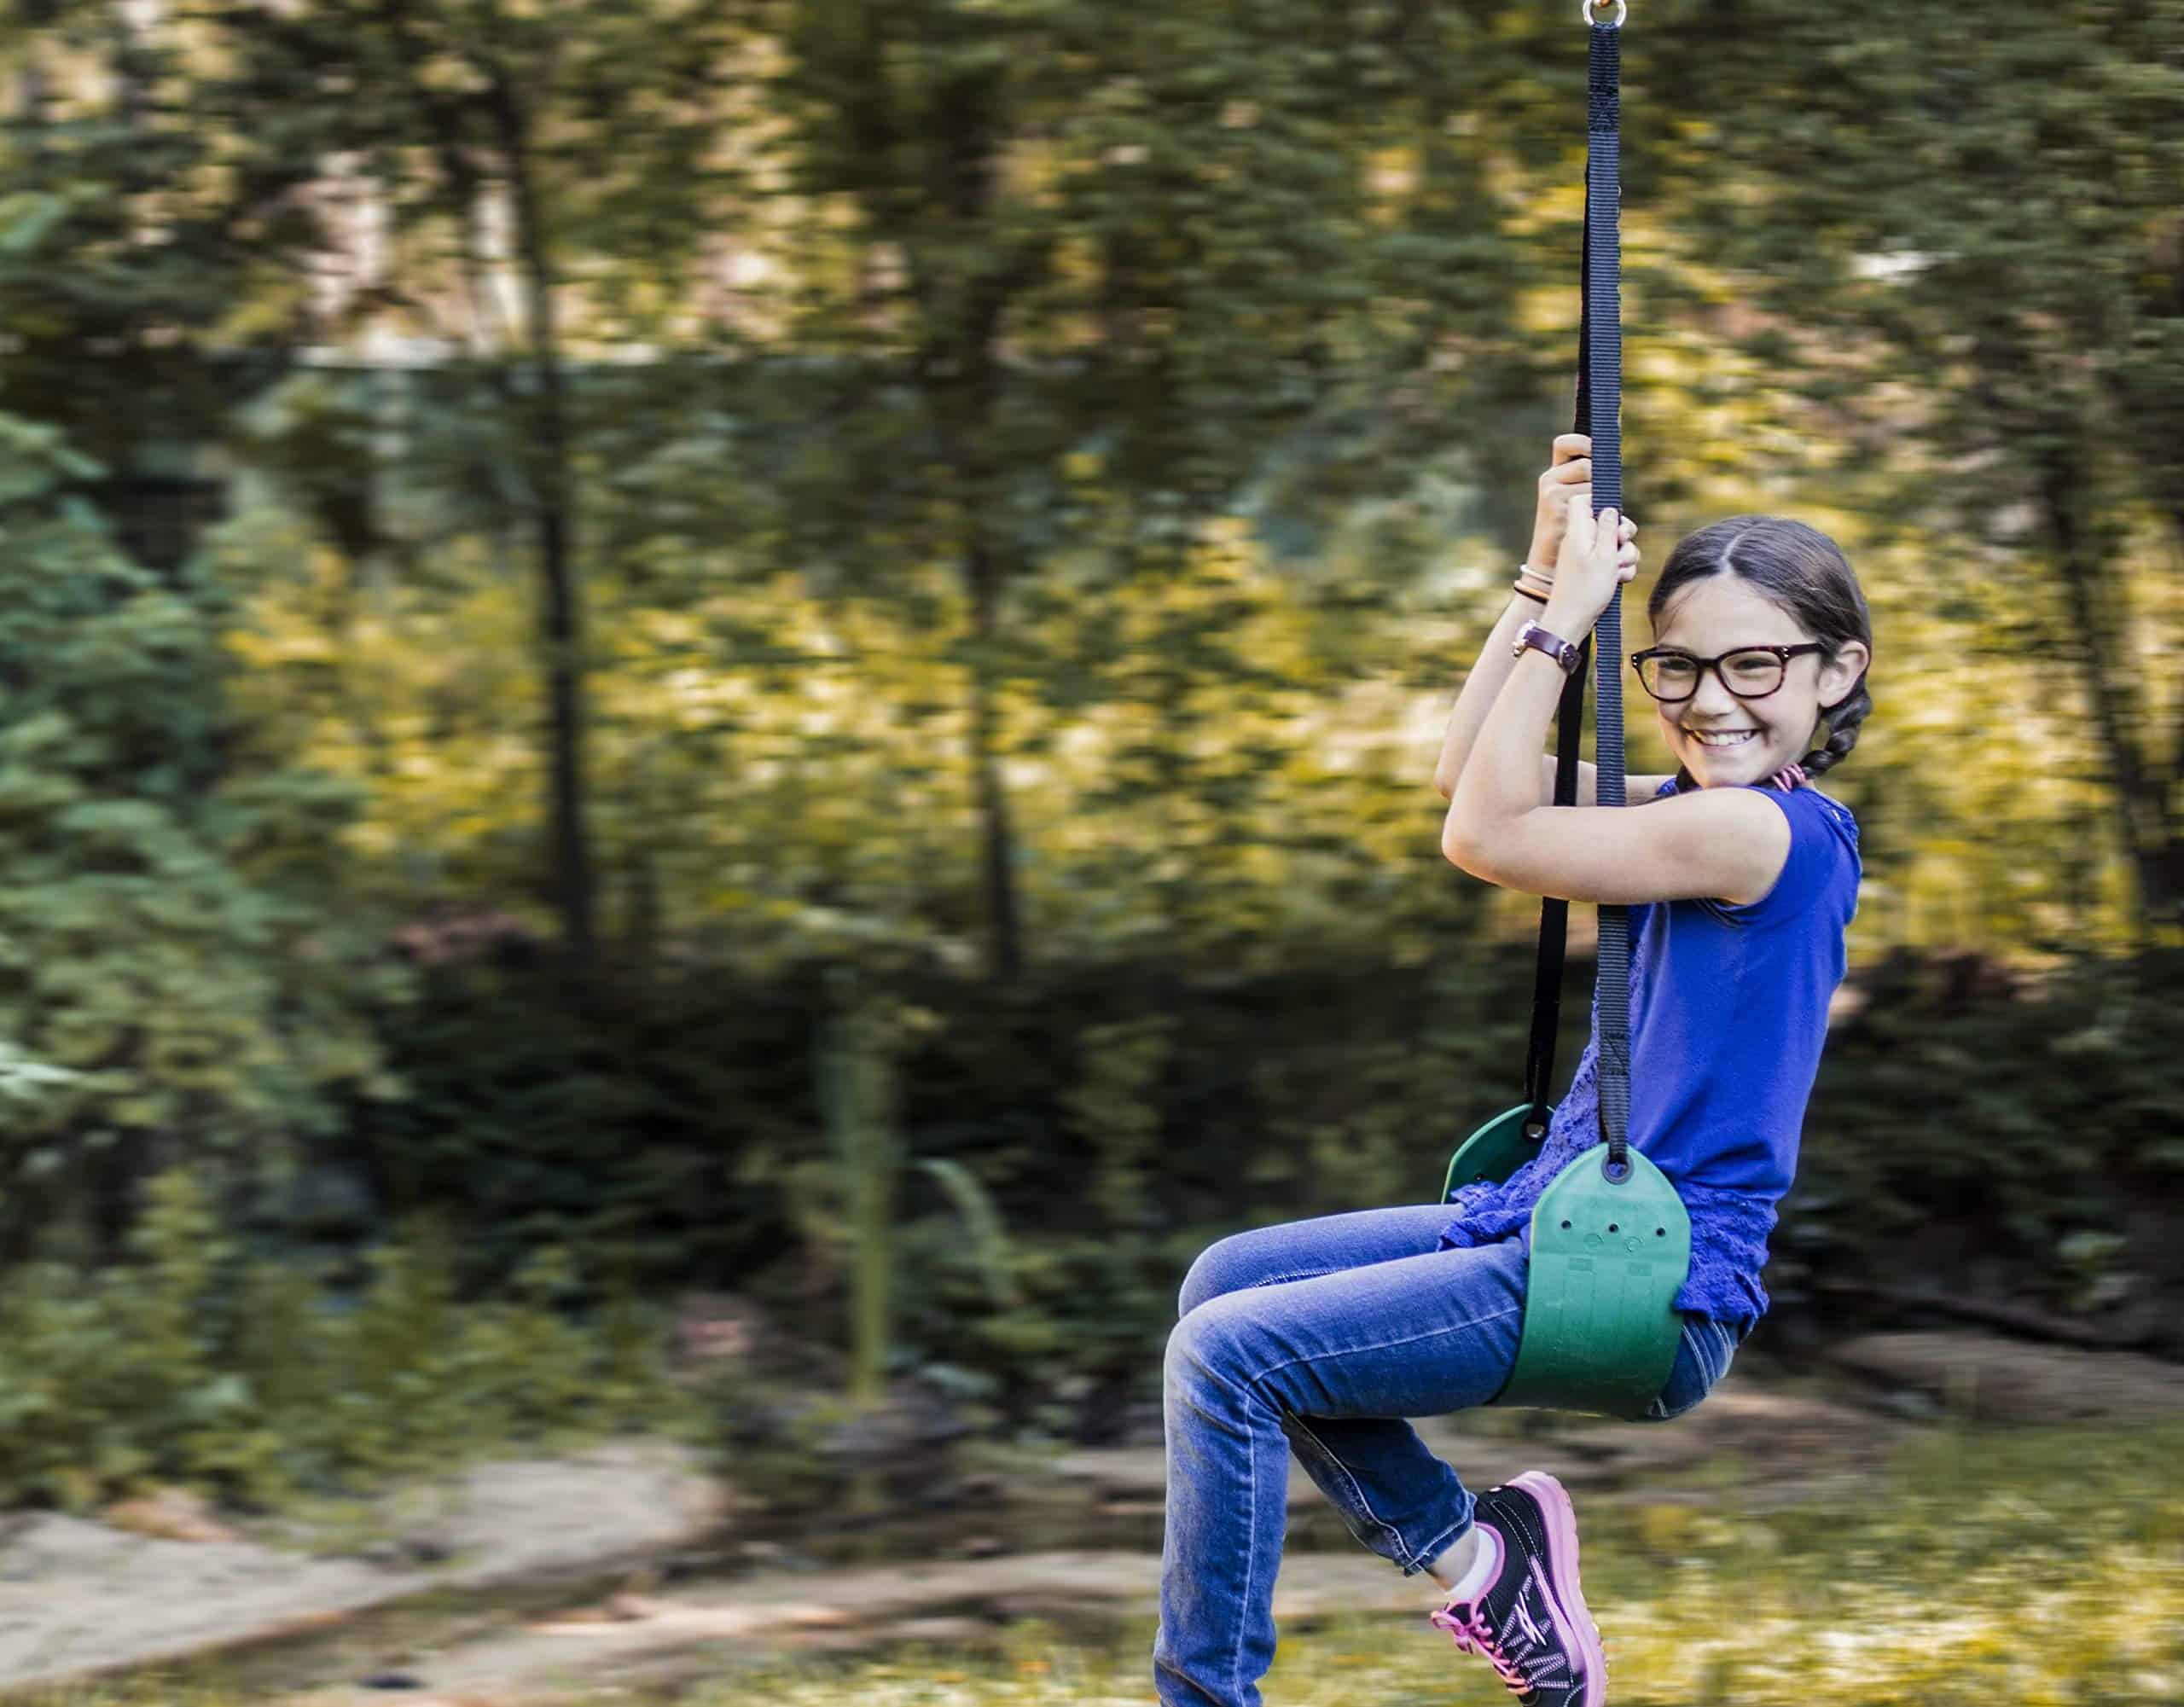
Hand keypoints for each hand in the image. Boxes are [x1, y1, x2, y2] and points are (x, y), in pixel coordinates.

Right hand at [1526, 434, 1593, 572]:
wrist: (1553, 564)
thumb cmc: (1574, 532)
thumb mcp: (1582, 503)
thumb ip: (1594, 483)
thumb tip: (1613, 462)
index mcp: (1556, 474)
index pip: (1564, 444)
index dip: (1582, 441)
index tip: (1596, 448)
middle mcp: (1550, 479)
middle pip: (1587, 464)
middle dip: (1601, 478)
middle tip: (1603, 494)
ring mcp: (1550, 491)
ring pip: (1590, 482)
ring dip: (1601, 497)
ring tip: (1596, 515)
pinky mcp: (1553, 504)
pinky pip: (1587, 498)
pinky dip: (1596, 511)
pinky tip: (1591, 524)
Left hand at [1544, 494, 1640, 627]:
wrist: (1571, 622)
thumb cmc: (1585, 590)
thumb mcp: (1604, 556)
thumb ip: (1608, 529)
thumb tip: (1609, 508)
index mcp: (1578, 532)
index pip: (1582, 501)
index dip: (1600, 502)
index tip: (1615, 515)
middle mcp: (1580, 541)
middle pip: (1607, 523)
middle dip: (1622, 535)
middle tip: (1622, 545)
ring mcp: (1587, 556)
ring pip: (1614, 545)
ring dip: (1625, 556)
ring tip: (1618, 571)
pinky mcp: (1593, 570)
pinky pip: (1613, 562)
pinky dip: (1620, 570)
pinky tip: (1619, 581)